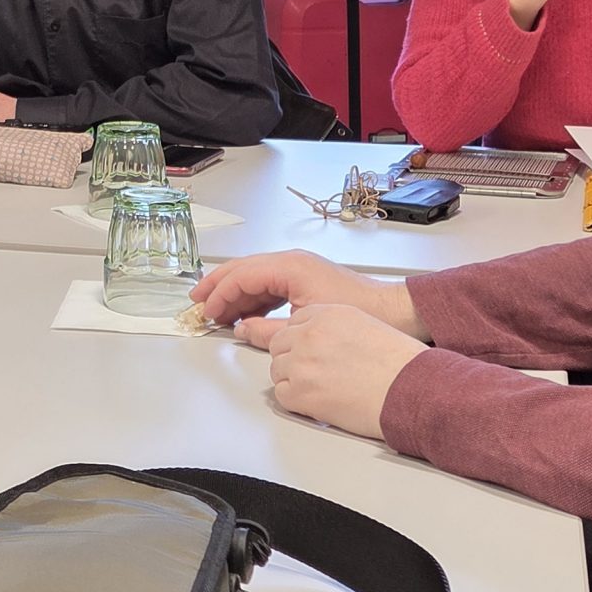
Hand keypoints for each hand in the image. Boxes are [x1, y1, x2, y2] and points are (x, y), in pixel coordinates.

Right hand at [192, 251, 420, 337]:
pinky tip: (245, 314)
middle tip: (196, 302)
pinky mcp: (305, 281)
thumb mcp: (306, 324)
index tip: (205, 311)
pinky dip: (252, 298)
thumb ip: (268, 329)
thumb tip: (241, 329)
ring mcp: (299, 270)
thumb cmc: (361, 313)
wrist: (395, 313)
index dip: (219, 293)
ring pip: (254, 277)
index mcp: (290, 267)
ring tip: (216, 311)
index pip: (241, 275)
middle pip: (243, 270)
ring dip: (234, 293)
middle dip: (217, 286)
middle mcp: (292, 263)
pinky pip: (269, 286)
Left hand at [234, 303, 425, 439]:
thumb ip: (335, 327)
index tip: (311, 352)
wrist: (411, 389)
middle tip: (315, 373)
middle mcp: (310, 334)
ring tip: (321, 388)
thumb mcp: (366, 325)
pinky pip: (282, 395)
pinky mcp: (301, 392)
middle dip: (294, 359)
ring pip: (278, 370)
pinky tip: (318, 401)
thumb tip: (319, 340)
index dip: (302, 341)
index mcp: (327, 314)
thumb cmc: (400, 363)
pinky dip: (296, 401)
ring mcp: (302, 363)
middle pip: (280, 344)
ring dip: (294, 380)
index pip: (294, 323)